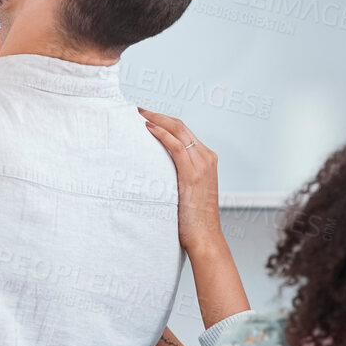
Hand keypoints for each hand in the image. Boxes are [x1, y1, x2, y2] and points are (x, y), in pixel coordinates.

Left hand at [140, 108, 221, 253]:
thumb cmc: (193, 218)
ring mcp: (202, 164)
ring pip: (178, 131)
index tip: (146, 116)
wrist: (204, 236)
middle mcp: (207, 157)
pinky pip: (177, 147)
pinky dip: (162, 134)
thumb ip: (177, 174)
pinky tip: (148, 128)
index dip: (164, 121)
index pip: (184, 132)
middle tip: (139, 109)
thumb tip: (154, 167)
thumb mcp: (186, 189)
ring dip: (157, 119)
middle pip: (181, 126)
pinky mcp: (193, 174)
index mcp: (206, 159)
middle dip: (158, 115)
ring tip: (139, 114)